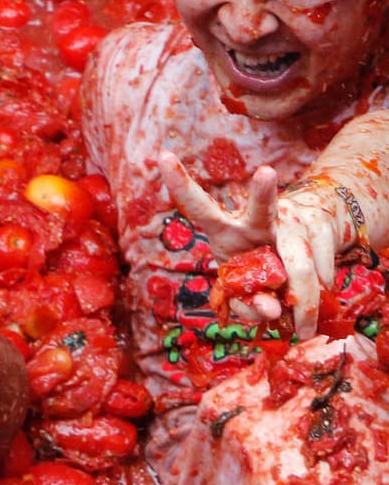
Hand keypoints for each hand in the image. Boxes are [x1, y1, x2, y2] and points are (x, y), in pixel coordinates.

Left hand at [162, 152, 358, 339]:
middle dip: (262, 193)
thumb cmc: (259, 271)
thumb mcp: (243, 291)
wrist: (306, 249)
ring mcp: (294, 220)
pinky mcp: (323, 228)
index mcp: (225, 228)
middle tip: (265, 172)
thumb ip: (248, 305)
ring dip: (303, 301)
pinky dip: (318, 296)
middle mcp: (258, 219)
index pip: (198, 207)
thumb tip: (272, 310)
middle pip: (261, 210)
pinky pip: (321, 272)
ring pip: (300, 262)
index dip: (179, 183)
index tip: (161, 156)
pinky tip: (317, 299)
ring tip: (303, 328)